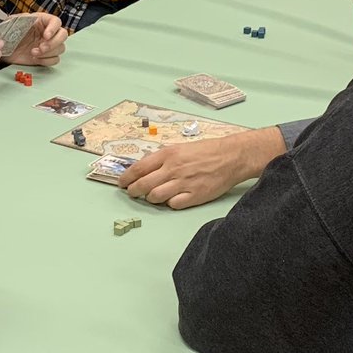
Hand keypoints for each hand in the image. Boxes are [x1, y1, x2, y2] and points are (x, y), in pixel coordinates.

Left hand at [4, 13, 67, 66]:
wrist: (4, 49)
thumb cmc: (9, 34)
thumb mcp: (11, 23)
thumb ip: (19, 19)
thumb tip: (25, 19)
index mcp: (42, 21)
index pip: (56, 21)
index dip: (53, 29)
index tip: (45, 36)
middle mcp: (48, 32)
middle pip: (63, 35)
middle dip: (53, 43)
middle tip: (41, 47)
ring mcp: (48, 45)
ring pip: (60, 48)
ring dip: (48, 53)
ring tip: (33, 53)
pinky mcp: (46, 56)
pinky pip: (55, 59)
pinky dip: (47, 60)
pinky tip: (36, 58)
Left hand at [117, 128, 285, 207]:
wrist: (231, 157)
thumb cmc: (205, 151)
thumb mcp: (180, 148)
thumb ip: (162, 158)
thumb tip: (143, 169)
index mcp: (167, 154)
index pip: (138, 169)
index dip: (126, 178)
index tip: (122, 183)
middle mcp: (172, 169)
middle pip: (143, 185)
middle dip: (133, 191)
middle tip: (132, 193)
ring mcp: (183, 184)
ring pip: (155, 197)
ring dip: (150, 198)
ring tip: (152, 196)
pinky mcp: (194, 196)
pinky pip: (173, 205)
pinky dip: (169, 203)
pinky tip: (172, 199)